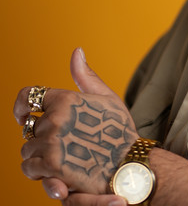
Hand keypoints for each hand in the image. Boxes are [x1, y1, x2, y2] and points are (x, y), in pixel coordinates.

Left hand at [14, 48, 137, 195]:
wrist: (128, 163)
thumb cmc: (120, 130)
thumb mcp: (107, 97)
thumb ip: (85, 76)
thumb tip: (77, 51)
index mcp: (66, 99)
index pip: (29, 96)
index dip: (21, 106)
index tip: (23, 116)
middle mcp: (56, 118)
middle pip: (30, 128)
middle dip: (43, 136)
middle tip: (65, 143)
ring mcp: (52, 142)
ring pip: (27, 150)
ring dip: (40, 156)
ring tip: (63, 158)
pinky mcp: (51, 166)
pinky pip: (29, 168)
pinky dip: (40, 173)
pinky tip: (57, 172)